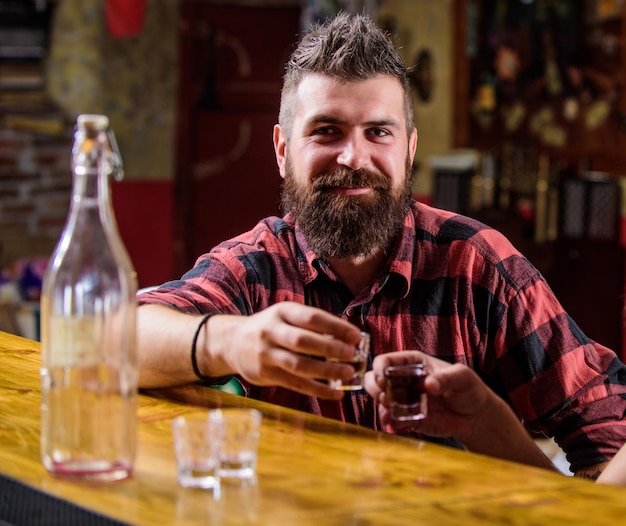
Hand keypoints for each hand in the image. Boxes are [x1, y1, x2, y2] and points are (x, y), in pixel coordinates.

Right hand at [208, 302, 361, 399]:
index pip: (312, 317)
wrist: (232, 343)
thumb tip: (348, 337)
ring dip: (327, 371)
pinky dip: (318, 390)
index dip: (336, 327)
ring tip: (348, 373)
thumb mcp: (285, 317)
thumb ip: (311, 324)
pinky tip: (336, 393)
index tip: (356, 336)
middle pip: (304, 341)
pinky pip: (296, 384)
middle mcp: (271, 331)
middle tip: (353, 355)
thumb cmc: (271, 328)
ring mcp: (266, 354)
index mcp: (282, 312)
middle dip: (331, 349)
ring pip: (299, 365)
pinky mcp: (266, 375)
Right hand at [363, 351, 493, 443]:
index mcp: (413, 363)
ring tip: (391, 413)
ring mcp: (403, 399)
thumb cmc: (468, 388)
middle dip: (376, 389)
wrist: (474, 416)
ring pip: (379, 399)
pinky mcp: (407, 417)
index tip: (384, 380)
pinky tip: (395, 425)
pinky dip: (390, 422)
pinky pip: (391, 419)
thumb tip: (429, 384)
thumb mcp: (462, 377)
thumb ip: (446, 378)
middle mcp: (403, 379)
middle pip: (375, 379)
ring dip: (381, 407)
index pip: (387, 361)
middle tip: (387, 398)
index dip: (380, 369)